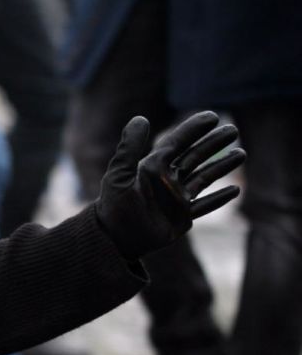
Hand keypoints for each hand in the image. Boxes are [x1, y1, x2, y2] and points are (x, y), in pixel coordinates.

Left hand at [94, 111, 243, 260]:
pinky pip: (205, 206)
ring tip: (242, 153)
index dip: (194, 129)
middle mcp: (167, 180)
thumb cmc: (113, 206)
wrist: (115, 240)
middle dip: (214, 143)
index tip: (213, 115)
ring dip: (222, 166)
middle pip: (195, 157)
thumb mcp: (119, 175)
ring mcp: (176, 199)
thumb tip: (140, 118)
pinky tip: (235, 190)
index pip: (177, 143)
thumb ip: (129, 148)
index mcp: (153, 167)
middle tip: (233, 129)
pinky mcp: (182, 217)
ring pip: (205, 178)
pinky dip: (219, 198)